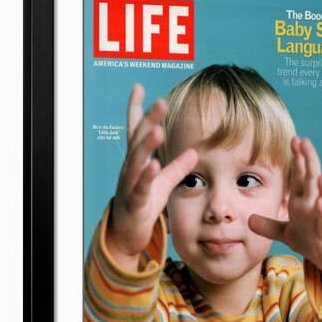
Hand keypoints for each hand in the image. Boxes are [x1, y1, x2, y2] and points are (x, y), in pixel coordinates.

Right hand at [106, 84, 197, 269]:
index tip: (139, 87)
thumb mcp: (163, 183)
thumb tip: (195, 151)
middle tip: (161, 102)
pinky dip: (146, 176)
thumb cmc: (144, 204)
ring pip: (137, 162)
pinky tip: (154, 165)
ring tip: (159, 130)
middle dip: (149, 120)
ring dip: (147, 145)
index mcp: (138, 162)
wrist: (127, 234)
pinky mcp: (134, 202)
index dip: (137, 110)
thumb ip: (177, 167)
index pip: (136, 131)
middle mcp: (131, 169)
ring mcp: (130, 185)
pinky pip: (139, 188)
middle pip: (139, 140)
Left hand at [249, 137, 321, 311]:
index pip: (298, 176)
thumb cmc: (310, 240)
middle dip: (307, 160)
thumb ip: (267, 225)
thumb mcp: (284, 233)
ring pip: (321, 196)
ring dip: (319, 183)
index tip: (293, 140)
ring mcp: (320, 217)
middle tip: (303, 141)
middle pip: (309, 179)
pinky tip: (320, 201)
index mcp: (301, 201)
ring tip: (318, 170)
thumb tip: (248, 220)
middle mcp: (311, 205)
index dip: (296, 159)